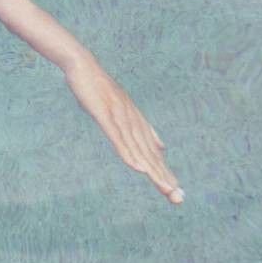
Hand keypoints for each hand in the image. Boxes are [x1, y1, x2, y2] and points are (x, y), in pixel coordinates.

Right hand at [65, 60, 183, 205]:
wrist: (84, 64)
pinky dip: (128, 153)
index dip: (164, 172)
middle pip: (150, 154)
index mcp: (137, 122)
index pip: (153, 152)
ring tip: (165, 189)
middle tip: (177, 198)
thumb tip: (162, 147)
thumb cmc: (99, 87)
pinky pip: (118, 138)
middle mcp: (133, 121)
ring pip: (138, 149)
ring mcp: (120, 118)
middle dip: (163, 176)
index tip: (176, 192)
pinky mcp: (106, 115)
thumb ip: (141, 127)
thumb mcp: (122, 109)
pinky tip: (137, 167)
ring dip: (152, 170)